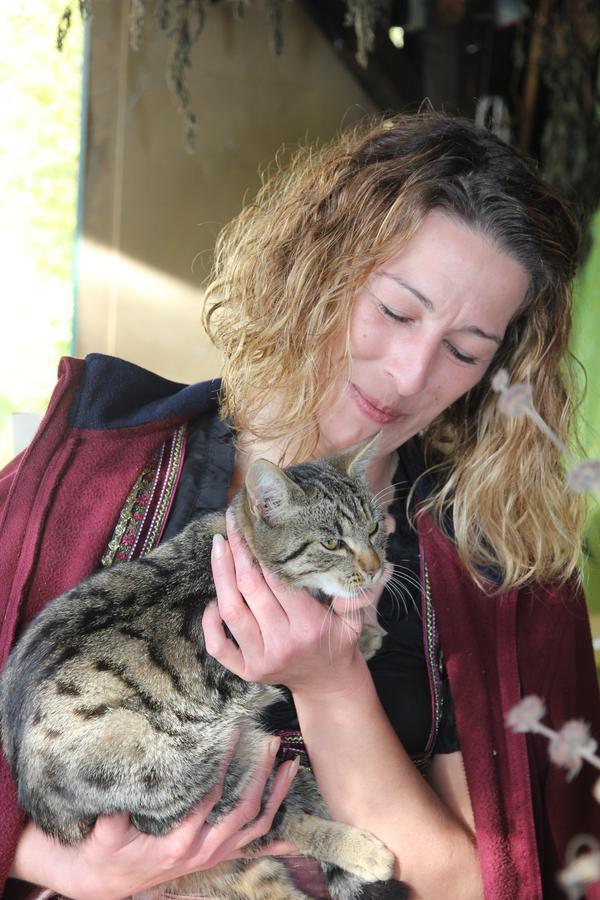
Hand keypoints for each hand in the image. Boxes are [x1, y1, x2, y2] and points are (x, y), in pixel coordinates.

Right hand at [11, 735, 297, 899]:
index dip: (225, 767)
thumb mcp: (104, 834)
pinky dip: (279, 839)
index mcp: (179, 841)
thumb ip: (113, 815)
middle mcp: (204, 849)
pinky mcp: (219, 855)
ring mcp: (215, 854)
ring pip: (257, 825)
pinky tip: (298, 829)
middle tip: (269, 741)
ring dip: (277, 795)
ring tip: (291, 764)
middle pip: (243, 809)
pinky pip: (255, 847)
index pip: (211, 798)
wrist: (110, 882)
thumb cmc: (107, 852)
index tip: (234, 736)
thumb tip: (121, 784)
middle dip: (261, 774)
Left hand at [203, 510, 375, 694]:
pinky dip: (209, 623)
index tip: (257, 526)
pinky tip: (210, 599)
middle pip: (250, 590)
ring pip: (230, 611)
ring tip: (218, 546)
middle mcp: (281, 641)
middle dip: (238, 553)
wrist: (328, 687)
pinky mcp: (246, 671)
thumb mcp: (355, 620)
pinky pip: (218, 646)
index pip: (279, 581)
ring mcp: (260, 658)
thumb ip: (361, 593)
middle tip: (232, 524)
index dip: (264, 552)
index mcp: (308, 625)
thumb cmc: (339, 644)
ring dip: (220, 575)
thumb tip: (383, 565)